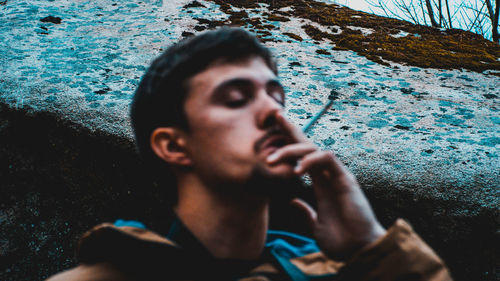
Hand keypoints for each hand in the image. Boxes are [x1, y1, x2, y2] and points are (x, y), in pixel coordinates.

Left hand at [267, 112, 385, 259]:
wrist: (361, 251)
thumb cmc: (343, 241)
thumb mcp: (316, 227)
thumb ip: (306, 213)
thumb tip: (292, 201)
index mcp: (321, 184)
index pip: (303, 157)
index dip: (290, 142)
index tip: (274, 128)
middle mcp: (328, 175)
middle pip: (308, 145)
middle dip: (291, 129)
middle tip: (275, 117)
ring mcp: (337, 175)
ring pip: (313, 149)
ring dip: (290, 150)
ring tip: (272, 160)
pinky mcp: (345, 179)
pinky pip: (327, 158)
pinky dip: (310, 160)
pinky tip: (297, 170)